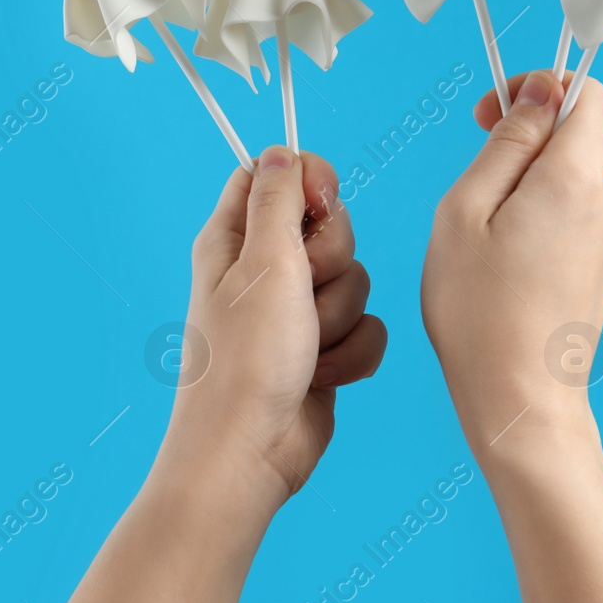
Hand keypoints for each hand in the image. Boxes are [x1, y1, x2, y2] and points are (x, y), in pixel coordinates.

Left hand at [158, 146, 387, 512]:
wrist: (250, 452)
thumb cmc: (246, 361)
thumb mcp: (264, 261)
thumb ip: (280, 198)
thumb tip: (282, 150)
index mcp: (235, 238)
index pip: (277, 174)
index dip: (309, 182)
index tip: (318, 206)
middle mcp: (264, 270)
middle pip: (330, 226)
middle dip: (333, 262)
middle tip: (303, 289)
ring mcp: (294, 312)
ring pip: (356, 280)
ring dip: (340, 316)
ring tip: (305, 346)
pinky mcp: (322, 349)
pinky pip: (367, 326)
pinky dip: (351, 353)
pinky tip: (321, 375)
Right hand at [421, 70, 602, 457]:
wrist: (520, 400)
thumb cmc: (480, 312)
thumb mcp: (467, 210)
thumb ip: (508, 141)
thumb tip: (539, 92)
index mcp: (579, 177)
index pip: (584, 93)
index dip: (536, 88)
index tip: (489, 115)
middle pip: (573, 138)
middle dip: (522, 148)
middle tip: (472, 197)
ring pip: (569, 180)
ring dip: (526, 191)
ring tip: (486, 245)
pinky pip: (574, 217)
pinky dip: (540, 223)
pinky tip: (508, 268)